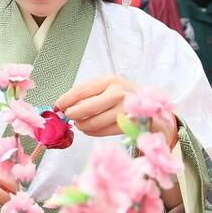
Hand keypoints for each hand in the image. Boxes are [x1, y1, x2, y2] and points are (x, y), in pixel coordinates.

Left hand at [56, 74, 178, 147]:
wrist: (153, 106)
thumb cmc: (124, 95)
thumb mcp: (108, 86)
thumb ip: (88, 94)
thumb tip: (63, 105)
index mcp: (109, 80)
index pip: (81, 90)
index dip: (66, 100)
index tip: (58, 106)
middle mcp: (117, 93)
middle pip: (85, 108)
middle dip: (72, 115)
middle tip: (69, 117)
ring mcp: (123, 111)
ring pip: (92, 122)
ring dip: (82, 125)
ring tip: (81, 124)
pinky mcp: (126, 126)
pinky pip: (101, 132)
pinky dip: (91, 132)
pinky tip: (90, 129)